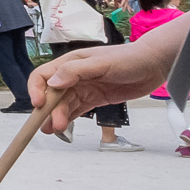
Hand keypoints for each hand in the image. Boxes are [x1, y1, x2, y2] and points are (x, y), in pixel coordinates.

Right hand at [35, 33, 173, 139]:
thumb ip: (76, 71)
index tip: (39, 105)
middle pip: (52, 95)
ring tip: (56, 130)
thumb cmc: (128, 58)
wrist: (153, 65)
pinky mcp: (94, 99)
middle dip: (49, 110)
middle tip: (53, 125)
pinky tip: (62, 128)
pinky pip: (76, 110)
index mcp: (69, 63)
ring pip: (63, 105)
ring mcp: (83, 89)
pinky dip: (68, 118)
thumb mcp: (101, 63)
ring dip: (57, 117)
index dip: (36, 90)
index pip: (43, 76)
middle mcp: (72, 77)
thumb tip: (52, 83)